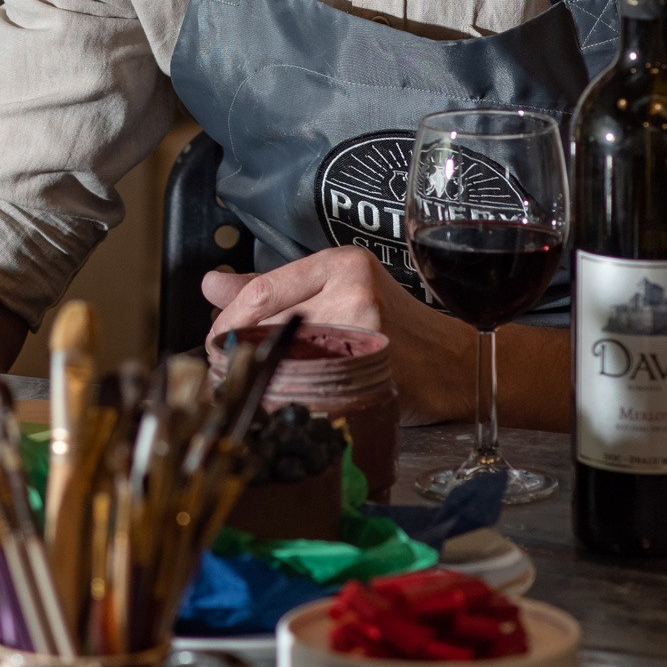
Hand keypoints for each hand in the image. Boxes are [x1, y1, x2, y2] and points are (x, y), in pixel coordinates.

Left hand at [202, 247, 476, 422]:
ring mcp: (364, 333)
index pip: (262, 292)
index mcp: (341, 263)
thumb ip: (273, 288)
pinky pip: (310, 389)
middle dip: (238, 353)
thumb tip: (210, 283)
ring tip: (258, 385)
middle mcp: (353, 291)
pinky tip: (287, 403)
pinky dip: (288, 399)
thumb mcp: (339, 290)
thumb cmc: (394, 329)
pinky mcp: (371, 372)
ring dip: (260, 379)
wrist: (456, 364)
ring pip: (283, 360)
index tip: (215, 340)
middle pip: (268, 327)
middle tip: (229, 370)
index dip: (227, 323)